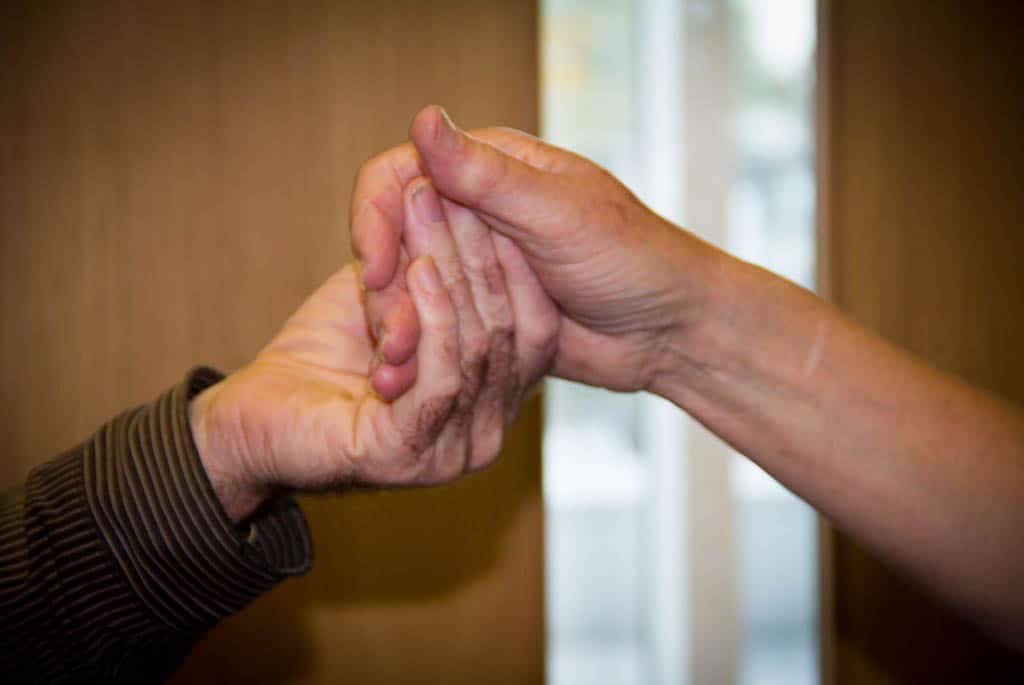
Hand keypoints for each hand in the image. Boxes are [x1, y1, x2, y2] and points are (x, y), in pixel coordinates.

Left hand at [188, 181, 550, 521]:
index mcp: (496, 400)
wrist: (254, 414)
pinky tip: (419, 269)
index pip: (536, 327)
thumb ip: (441, 268)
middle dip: (480, 251)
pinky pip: (443, 379)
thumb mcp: (398, 297)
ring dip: (453, 269)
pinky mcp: (408, 455)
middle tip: (458, 187)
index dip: (518, 259)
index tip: (494, 192)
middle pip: (508, 331)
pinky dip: (433, 317)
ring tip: (429, 209)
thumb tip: (471, 193)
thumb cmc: (325, 355)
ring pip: (477, 348)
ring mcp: (453, 453)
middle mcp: (486, 433)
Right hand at [352, 106, 722, 397]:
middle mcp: (477, 208)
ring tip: (396, 368)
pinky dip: (421, 345)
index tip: (374, 268)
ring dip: (397, 320)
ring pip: (410, 282)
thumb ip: (486, 175)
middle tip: (391, 335)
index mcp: (492, 166)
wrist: (670, 331)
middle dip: (385, 282)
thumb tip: (423, 118)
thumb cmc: (631, 259)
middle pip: (396, 233)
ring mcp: (479, 261)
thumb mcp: (557, 214)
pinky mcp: (484, 308)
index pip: (401, 174)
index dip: (375, 218)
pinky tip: (412, 378)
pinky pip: (435, 319)